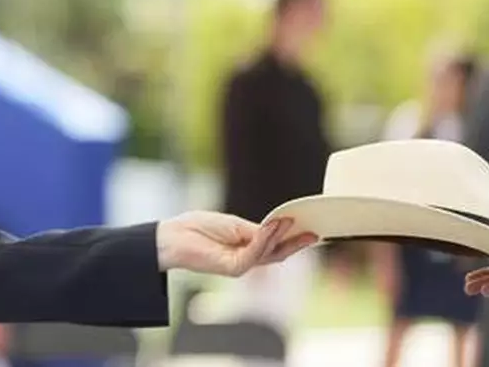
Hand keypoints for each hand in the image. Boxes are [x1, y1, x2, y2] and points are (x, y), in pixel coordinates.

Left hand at [156, 211, 317, 276]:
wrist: (173, 236)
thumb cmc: (199, 228)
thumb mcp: (234, 225)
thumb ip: (256, 231)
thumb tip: (279, 227)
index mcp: (249, 248)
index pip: (276, 246)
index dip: (294, 238)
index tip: (311, 229)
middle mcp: (248, 260)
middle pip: (278, 253)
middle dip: (297, 244)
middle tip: (315, 233)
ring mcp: (241, 266)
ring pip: (269, 254)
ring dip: (280, 236)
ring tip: (290, 220)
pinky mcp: (233, 268)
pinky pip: (254, 253)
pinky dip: (264, 239)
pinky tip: (271, 226)